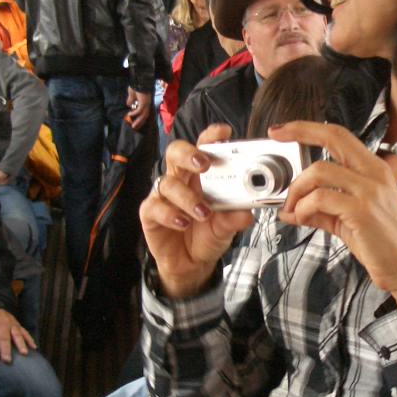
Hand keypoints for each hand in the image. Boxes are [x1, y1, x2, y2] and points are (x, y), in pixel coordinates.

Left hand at [0, 305, 36, 361]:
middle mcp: (3, 322)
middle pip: (4, 337)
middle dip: (6, 349)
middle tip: (7, 360)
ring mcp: (11, 323)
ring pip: (17, 334)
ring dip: (21, 344)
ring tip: (24, 354)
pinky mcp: (17, 324)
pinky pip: (24, 332)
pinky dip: (30, 339)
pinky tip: (34, 348)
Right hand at [126, 87, 151, 129]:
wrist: (138, 81)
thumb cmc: (136, 86)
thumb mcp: (132, 95)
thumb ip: (131, 100)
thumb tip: (128, 105)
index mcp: (145, 102)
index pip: (144, 112)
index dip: (140, 118)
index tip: (136, 123)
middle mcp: (147, 104)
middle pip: (144, 116)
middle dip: (140, 122)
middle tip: (135, 127)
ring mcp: (146, 104)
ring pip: (143, 115)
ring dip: (138, 121)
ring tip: (133, 126)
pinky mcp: (143, 103)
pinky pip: (139, 111)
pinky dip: (134, 113)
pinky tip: (129, 114)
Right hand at [139, 123, 253, 298]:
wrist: (191, 263)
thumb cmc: (208, 234)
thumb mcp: (226, 227)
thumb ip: (234, 218)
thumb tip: (246, 213)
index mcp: (201, 175)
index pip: (202, 147)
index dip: (210, 136)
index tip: (224, 133)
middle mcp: (181, 179)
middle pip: (176, 152)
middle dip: (189, 154)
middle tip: (204, 165)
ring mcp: (163, 195)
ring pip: (167, 182)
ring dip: (186, 196)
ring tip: (203, 213)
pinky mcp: (150, 214)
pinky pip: (155, 207)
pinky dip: (170, 214)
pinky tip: (183, 223)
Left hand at [272, 121, 396, 307]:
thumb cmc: (383, 244)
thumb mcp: (349, 220)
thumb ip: (321, 210)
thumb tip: (289, 210)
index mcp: (375, 170)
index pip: (340, 135)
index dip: (308, 128)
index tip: (283, 129)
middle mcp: (375, 174)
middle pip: (333, 137)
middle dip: (299, 132)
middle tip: (276, 138)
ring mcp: (370, 192)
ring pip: (319, 171)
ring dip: (297, 190)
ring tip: (293, 209)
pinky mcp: (362, 212)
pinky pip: (320, 199)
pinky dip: (303, 208)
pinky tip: (301, 219)